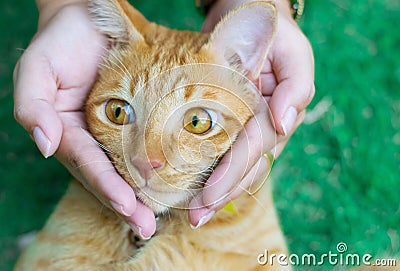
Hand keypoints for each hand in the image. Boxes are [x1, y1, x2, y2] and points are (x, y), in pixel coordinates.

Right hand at [13, 1, 155, 237]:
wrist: (89, 21)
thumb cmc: (60, 44)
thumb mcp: (36, 70)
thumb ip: (32, 106)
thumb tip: (44, 145)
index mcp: (69, 133)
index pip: (88, 164)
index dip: (106, 186)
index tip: (127, 206)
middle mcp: (93, 139)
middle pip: (110, 176)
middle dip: (127, 204)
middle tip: (148, 225)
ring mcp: (114, 133)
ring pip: (129, 169)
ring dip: (144, 195)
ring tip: (161, 216)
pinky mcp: (136, 122)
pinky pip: (145, 147)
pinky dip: (157, 167)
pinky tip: (175, 182)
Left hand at [189, 0, 314, 226]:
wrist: (246, 15)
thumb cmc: (269, 30)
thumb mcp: (291, 51)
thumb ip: (295, 86)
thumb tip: (285, 125)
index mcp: (277, 112)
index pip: (253, 149)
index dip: (232, 174)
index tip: (208, 196)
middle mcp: (263, 124)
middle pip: (243, 166)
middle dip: (220, 192)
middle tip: (195, 217)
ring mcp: (246, 125)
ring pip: (233, 164)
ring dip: (213, 191)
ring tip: (192, 214)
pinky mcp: (229, 120)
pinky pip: (219, 149)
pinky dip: (206, 170)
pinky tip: (189, 189)